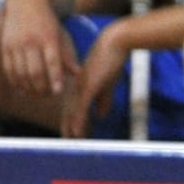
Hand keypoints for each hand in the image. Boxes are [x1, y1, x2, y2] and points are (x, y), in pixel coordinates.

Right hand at [0, 0, 79, 102]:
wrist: (27, 3)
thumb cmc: (49, 23)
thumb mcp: (62, 35)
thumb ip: (68, 55)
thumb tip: (77, 73)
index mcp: (49, 38)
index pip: (53, 62)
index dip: (55, 78)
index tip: (58, 91)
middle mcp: (31, 41)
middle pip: (35, 71)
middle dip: (41, 87)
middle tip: (48, 96)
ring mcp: (16, 44)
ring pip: (20, 72)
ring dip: (28, 87)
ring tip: (36, 94)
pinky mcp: (5, 47)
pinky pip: (8, 68)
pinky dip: (15, 81)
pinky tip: (22, 88)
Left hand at [61, 23, 131, 138]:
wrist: (115, 42)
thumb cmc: (113, 58)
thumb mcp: (108, 82)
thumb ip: (104, 99)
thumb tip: (101, 115)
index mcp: (80, 84)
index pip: (72, 106)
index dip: (71, 120)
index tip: (70, 133)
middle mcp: (76, 86)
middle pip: (69, 110)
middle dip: (68, 126)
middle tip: (67, 140)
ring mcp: (81, 86)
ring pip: (73, 111)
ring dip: (72, 126)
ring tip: (71, 139)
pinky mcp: (89, 86)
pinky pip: (81, 107)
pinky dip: (79, 120)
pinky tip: (78, 130)